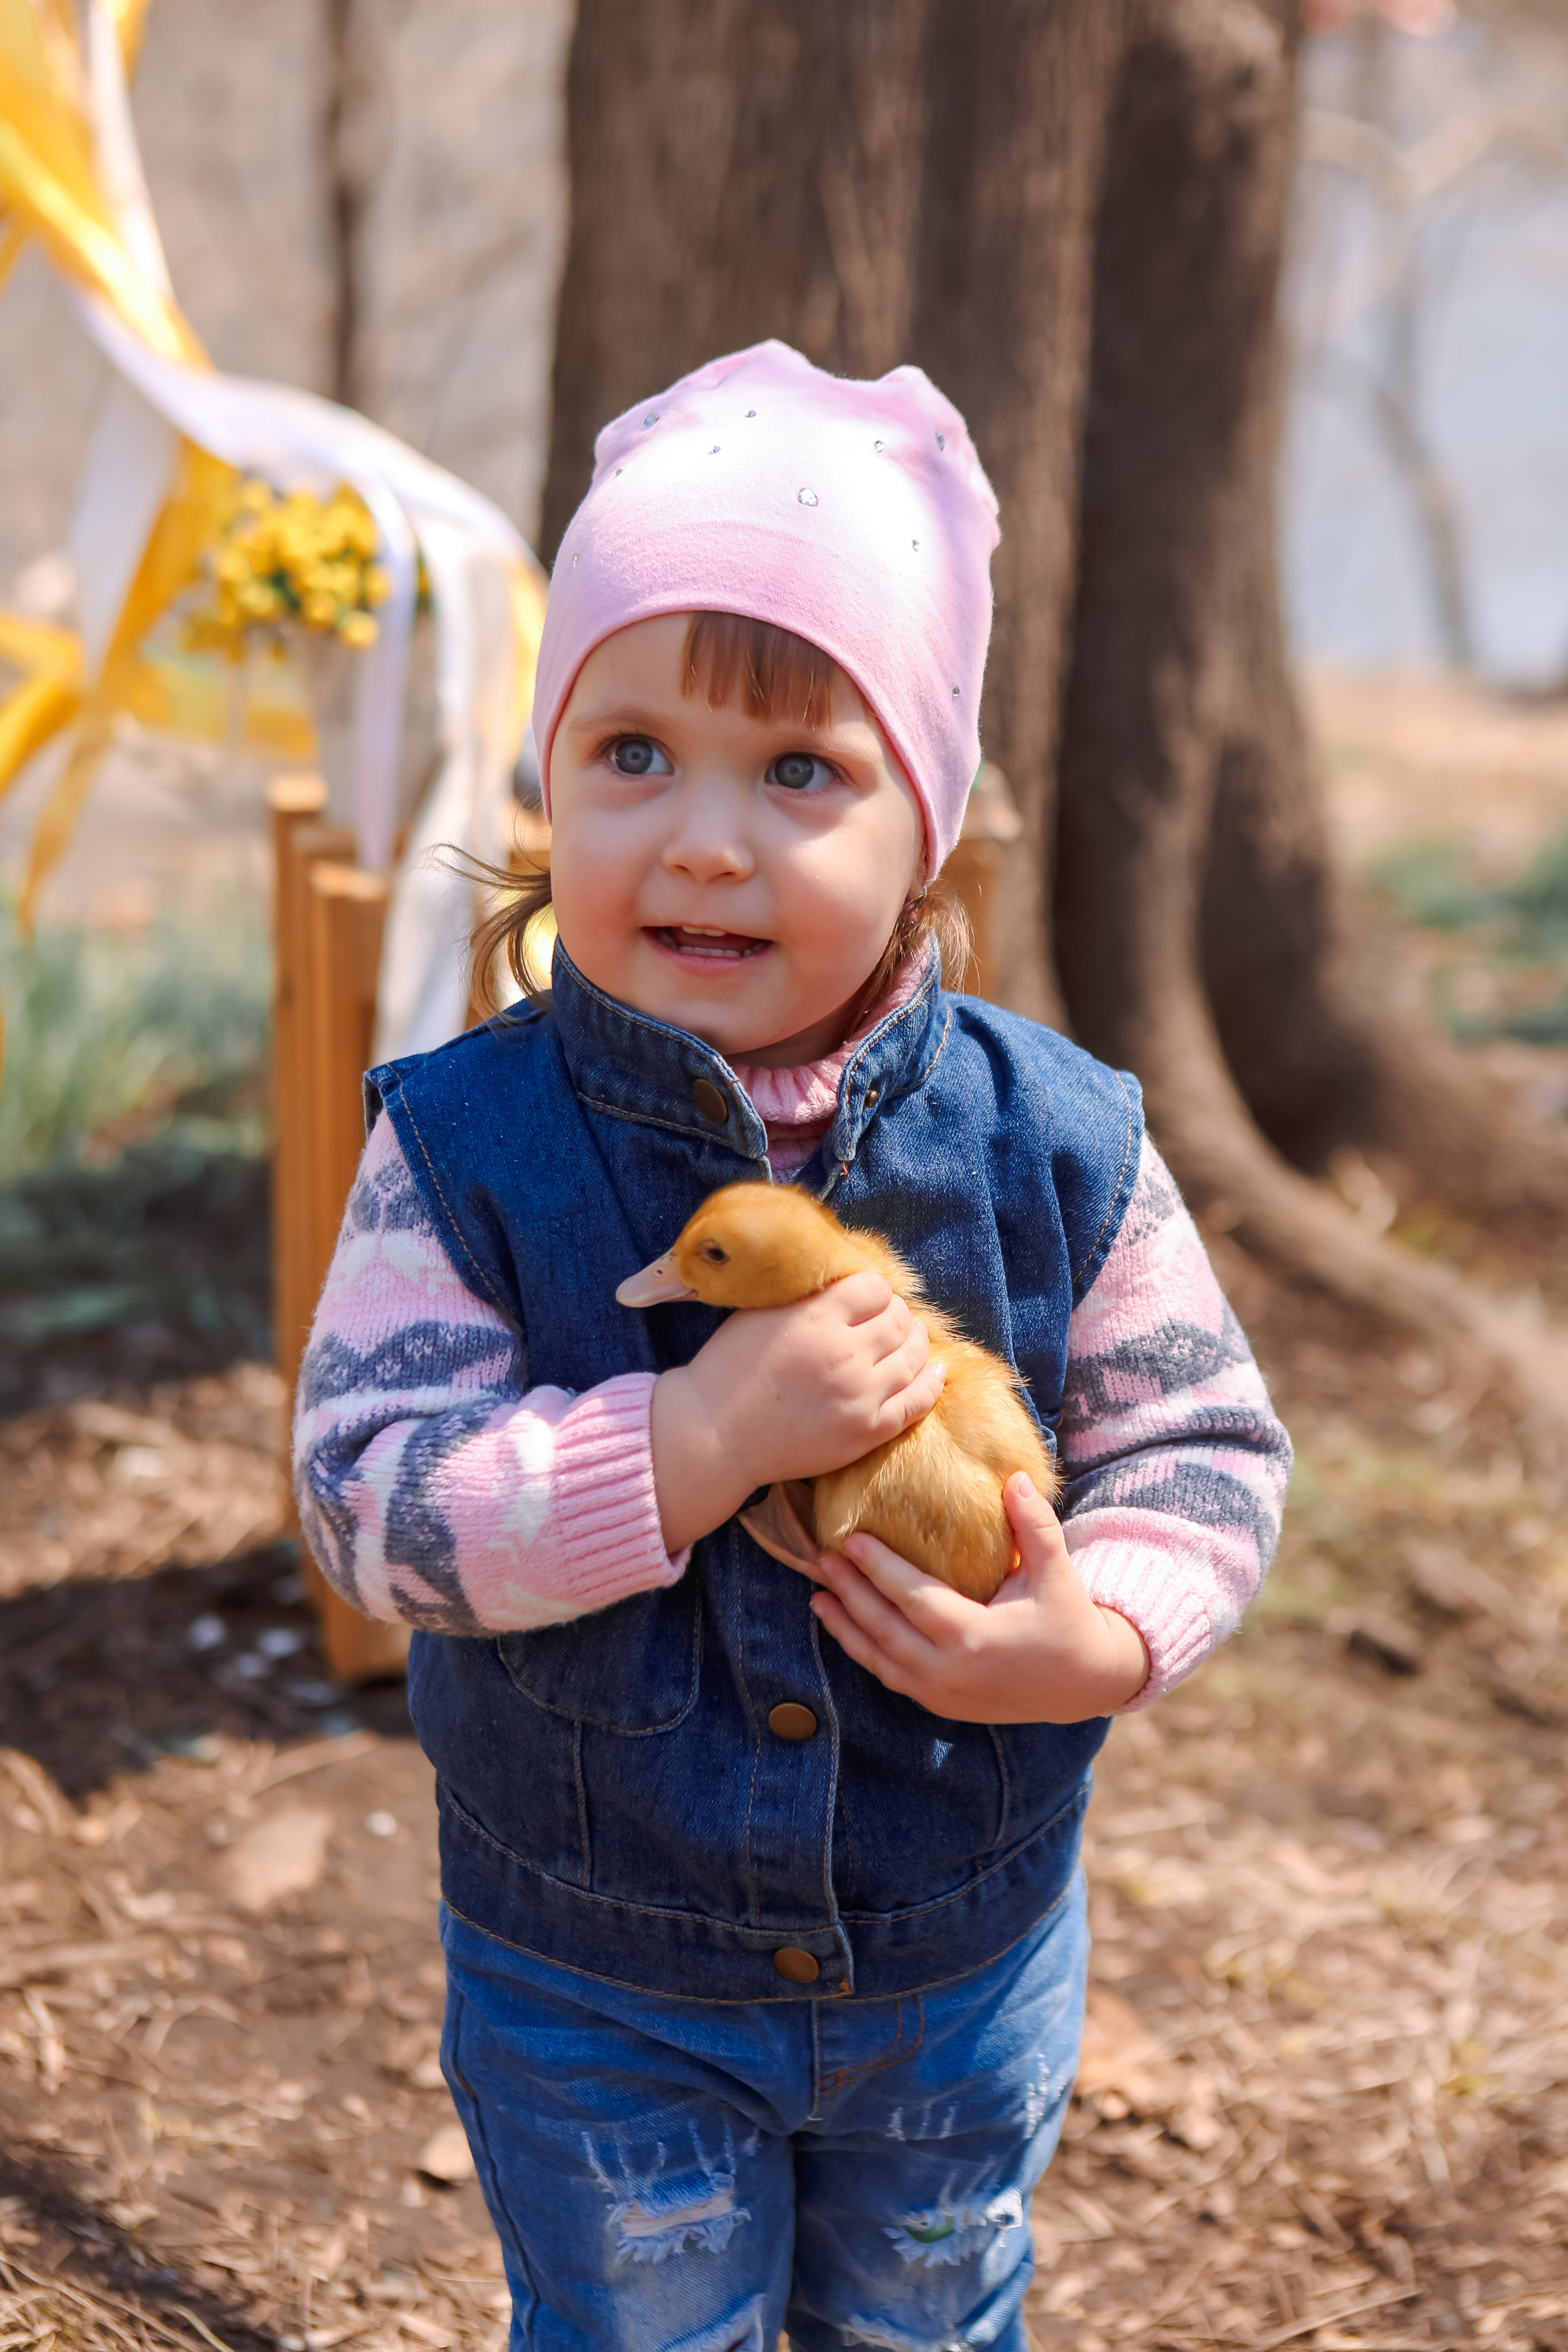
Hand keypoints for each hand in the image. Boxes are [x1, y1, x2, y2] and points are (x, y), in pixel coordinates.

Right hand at [650, 1273, 945, 1552]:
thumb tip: (851, 1284)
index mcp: (816, 1318)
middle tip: (887, 1321)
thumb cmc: (728, 1369)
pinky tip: (934, 1372)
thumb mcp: (760, 1313)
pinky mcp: (866, 1432)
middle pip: (898, 1320)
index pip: (875, 1288)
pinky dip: (931, 1383)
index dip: (874, 1291)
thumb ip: (809, 1297)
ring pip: (914, 1357)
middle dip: (896, 1315)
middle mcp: (845, 1354)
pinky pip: (917, 1402)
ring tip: (908, 1341)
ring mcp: (860, 1395)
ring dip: (916, 1344)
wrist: (714, 1434)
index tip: (867, 1299)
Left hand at [805, 1473, 1150, 1722]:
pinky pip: (891, 1676)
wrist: (1083, 1683)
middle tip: (821, 1558)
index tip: (851, 1540)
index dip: (878, 1568)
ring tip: (818, 1595)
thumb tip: (1014, 1479)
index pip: (912, 1597)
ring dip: (845, 1626)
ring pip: (879, 1658)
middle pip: (884, 1628)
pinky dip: (864, 1652)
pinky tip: (846, 1629)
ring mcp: (942, 1693)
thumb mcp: (1056, 1571)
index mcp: (974, 1636)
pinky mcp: (941, 1704)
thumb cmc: (1068, 1620)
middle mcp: (949, 1671)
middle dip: (849, 1592)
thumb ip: (1034, 1526)